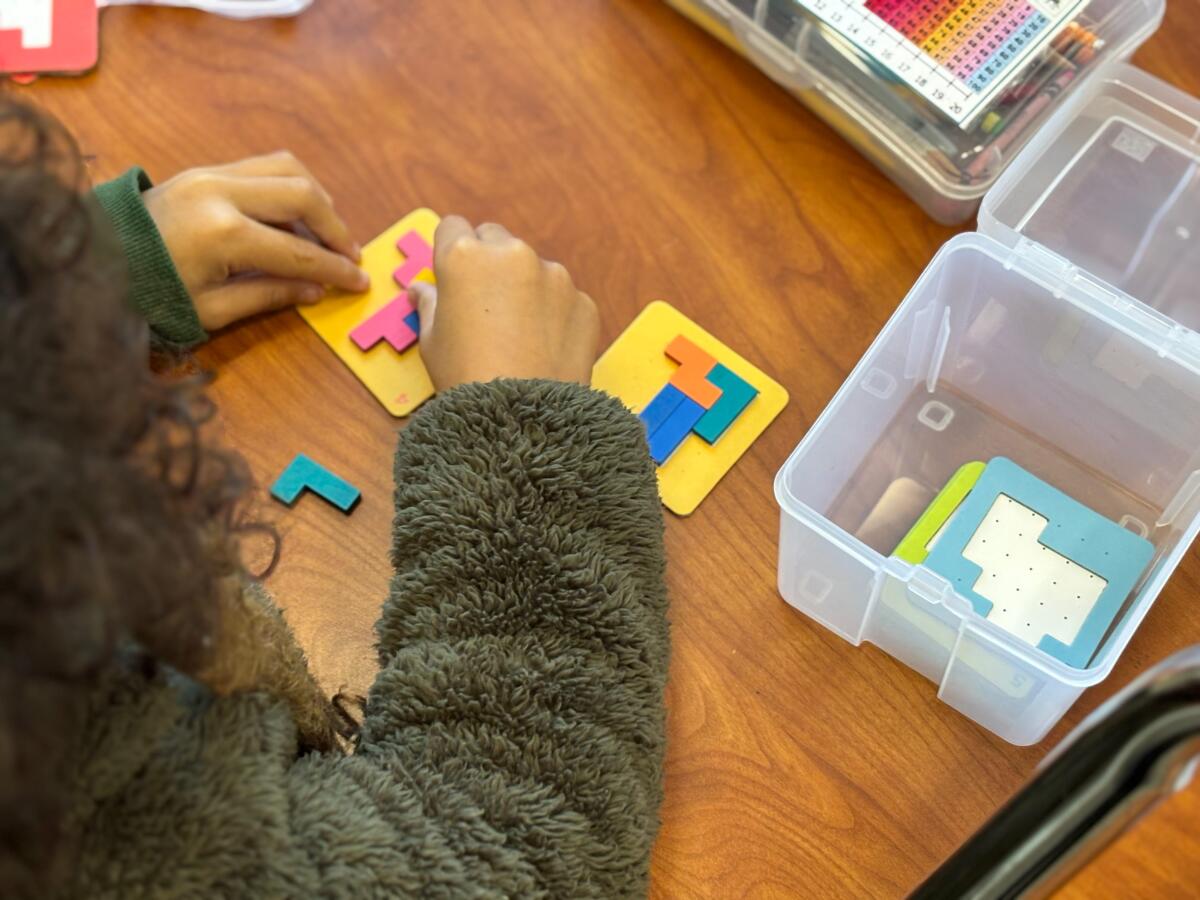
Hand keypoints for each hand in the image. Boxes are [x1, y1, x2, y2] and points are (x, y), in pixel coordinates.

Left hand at [143, 152, 368, 331]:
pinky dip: (289, 187)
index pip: (298, 251)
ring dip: (316, 198)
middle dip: (335, 227)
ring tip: (327, 231)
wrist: (93, 262)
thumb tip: (316, 290)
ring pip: (287, 169)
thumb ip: (268, 295)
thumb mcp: (211, 309)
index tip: (360, 281)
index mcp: (222, 234)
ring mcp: (210, 173)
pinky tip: (295, 216)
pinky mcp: (204, 169)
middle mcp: (220, 192)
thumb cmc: (148, 294)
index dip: (335, 268)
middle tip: (350, 254)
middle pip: (303, 194)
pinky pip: (263, 167)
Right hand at [410, 216, 598, 390]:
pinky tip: (544, 347)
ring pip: (533, 267)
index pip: (453, 227)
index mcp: (465, 257)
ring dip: (524, 286)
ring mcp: (554, 275)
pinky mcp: (583, 301)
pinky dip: (554, 313)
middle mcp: (512, 254)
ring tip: (518, 334)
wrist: (522, 418)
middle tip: (484, 304)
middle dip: (488, 261)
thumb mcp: (432, 342)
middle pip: (495, 238)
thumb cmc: (466, 378)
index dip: (450, 250)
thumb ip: (429, 305)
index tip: (453, 274)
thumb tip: (420, 291)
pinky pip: (563, 297)